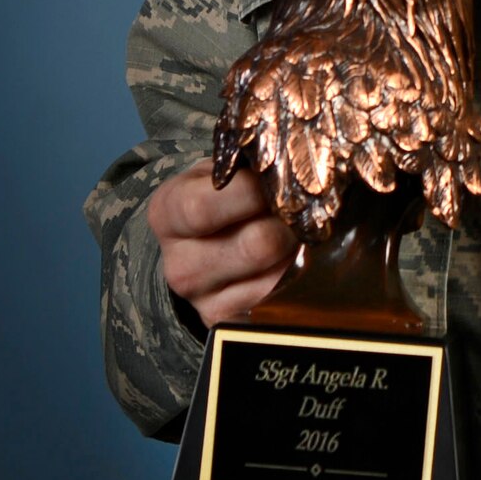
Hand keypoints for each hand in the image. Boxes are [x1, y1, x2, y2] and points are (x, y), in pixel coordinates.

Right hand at [148, 161, 294, 326]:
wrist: (204, 244)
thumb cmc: (221, 194)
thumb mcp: (221, 169)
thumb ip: (249, 164)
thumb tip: (296, 155)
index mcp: (168, 215)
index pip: (204, 208)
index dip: (253, 192)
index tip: (282, 178)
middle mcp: (180, 266)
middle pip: (256, 246)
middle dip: (294, 222)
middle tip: (312, 206)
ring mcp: (204, 303)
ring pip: (279, 278)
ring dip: (305, 251)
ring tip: (310, 230)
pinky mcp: (234, 325)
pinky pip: (282, 304)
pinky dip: (303, 280)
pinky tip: (305, 259)